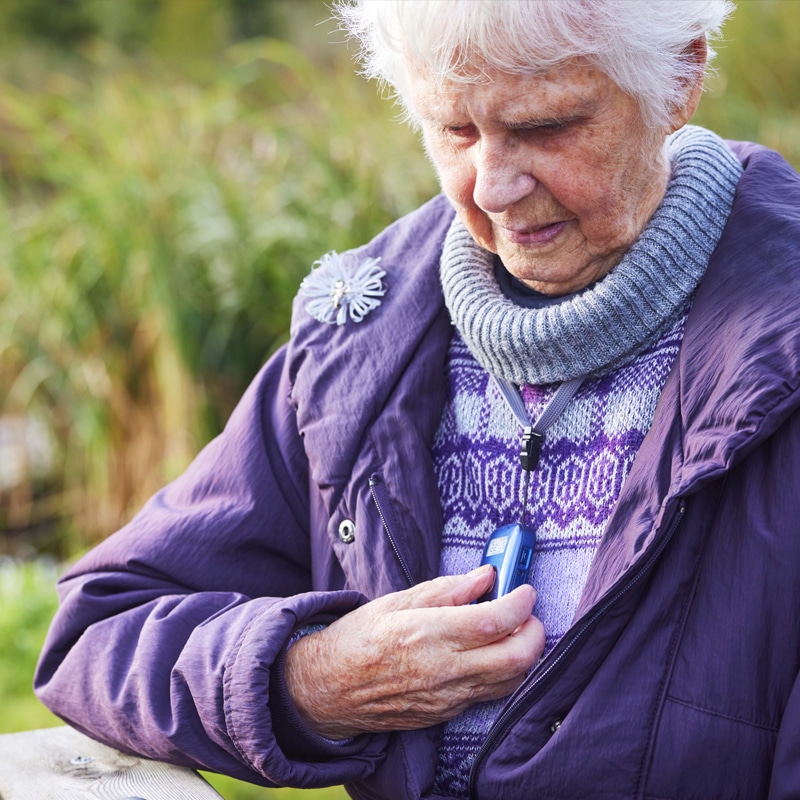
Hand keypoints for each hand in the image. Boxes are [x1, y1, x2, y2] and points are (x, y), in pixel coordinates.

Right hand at [284, 565, 544, 738]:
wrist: (327, 689)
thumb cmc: (358, 638)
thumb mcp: (396, 601)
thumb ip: (447, 589)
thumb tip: (485, 576)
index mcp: (427, 634)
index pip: (493, 621)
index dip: (520, 603)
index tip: (525, 589)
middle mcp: (442, 670)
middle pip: (515, 658)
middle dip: (535, 633)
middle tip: (528, 613)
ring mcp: (446, 697)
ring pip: (510, 682)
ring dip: (524, 655)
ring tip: (513, 631)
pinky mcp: (446, 714)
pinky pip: (489, 695)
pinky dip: (503, 673)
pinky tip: (492, 654)